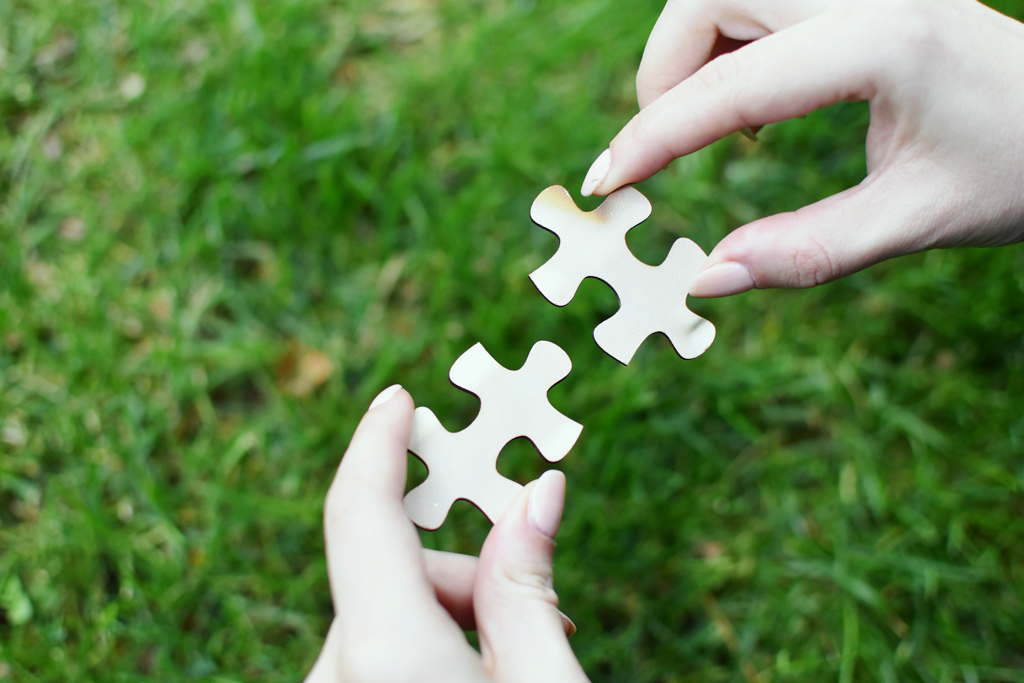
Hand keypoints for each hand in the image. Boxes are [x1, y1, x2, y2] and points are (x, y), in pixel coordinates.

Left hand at [304, 385, 587, 682]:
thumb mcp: (546, 679)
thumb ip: (525, 583)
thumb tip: (538, 491)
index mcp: (388, 653)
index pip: (362, 514)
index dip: (378, 445)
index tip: (398, 400)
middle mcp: (337, 678)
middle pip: (389, 577)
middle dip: (463, 575)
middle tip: (548, 615)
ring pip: (380, 618)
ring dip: (445, 616)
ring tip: (516, 660)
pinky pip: (369, 657)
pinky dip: (419, 649)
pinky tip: (473, 676)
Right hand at [580, 0, 1023, 296]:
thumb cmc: (1016, 170)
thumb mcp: (914, 221)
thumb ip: (806, 253)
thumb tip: (706, 279)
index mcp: (883, 41)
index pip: (731, 83)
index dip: (653, 135)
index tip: (605, 183)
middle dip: (664, 69)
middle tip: (665, 148)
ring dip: (693, 54)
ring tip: (714, 132)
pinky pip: (758, 2)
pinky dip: (728, 46)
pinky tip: (757, 106)